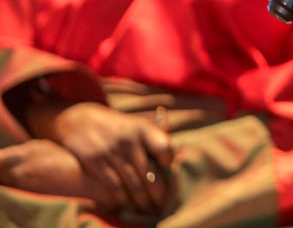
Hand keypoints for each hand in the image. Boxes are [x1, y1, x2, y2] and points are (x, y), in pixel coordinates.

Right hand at [0, 139, 165, 212]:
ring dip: (141, 199)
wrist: (81, 120)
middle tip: (162, 204)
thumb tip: (175, 157)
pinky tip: (128, 204)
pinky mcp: (95, 161)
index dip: (168, 163)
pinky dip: (123, 198)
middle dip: (157, 192)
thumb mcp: (137, 124)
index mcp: (143, 128)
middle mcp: (129, 140)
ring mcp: (111, 151)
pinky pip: (113, 186)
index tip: (168, 173)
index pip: (164, 148)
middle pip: (149, 172)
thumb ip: (156, 137)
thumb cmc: (119, 128)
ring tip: (148, 209)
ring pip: (132, 183)